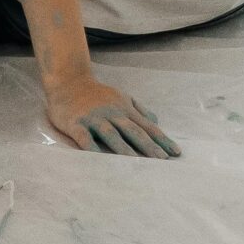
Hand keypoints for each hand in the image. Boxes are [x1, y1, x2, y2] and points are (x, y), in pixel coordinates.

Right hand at [44, 76, 179, 157]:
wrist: (68, 81)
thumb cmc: (96, 94)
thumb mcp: (121, 97)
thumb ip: (139, 109)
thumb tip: (156, 122)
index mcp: (124, 108)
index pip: (146, 126)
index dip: (161, 139)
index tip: (175, 153)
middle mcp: (112, 113)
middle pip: (132, 131)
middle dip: (148, 146)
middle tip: (162, 161)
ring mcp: (94, 118)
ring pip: (111, 134)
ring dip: (124, 149)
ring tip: (137, 163)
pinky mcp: (76, 123)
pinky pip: (84, 138)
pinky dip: (91, 148)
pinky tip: (98, 159)